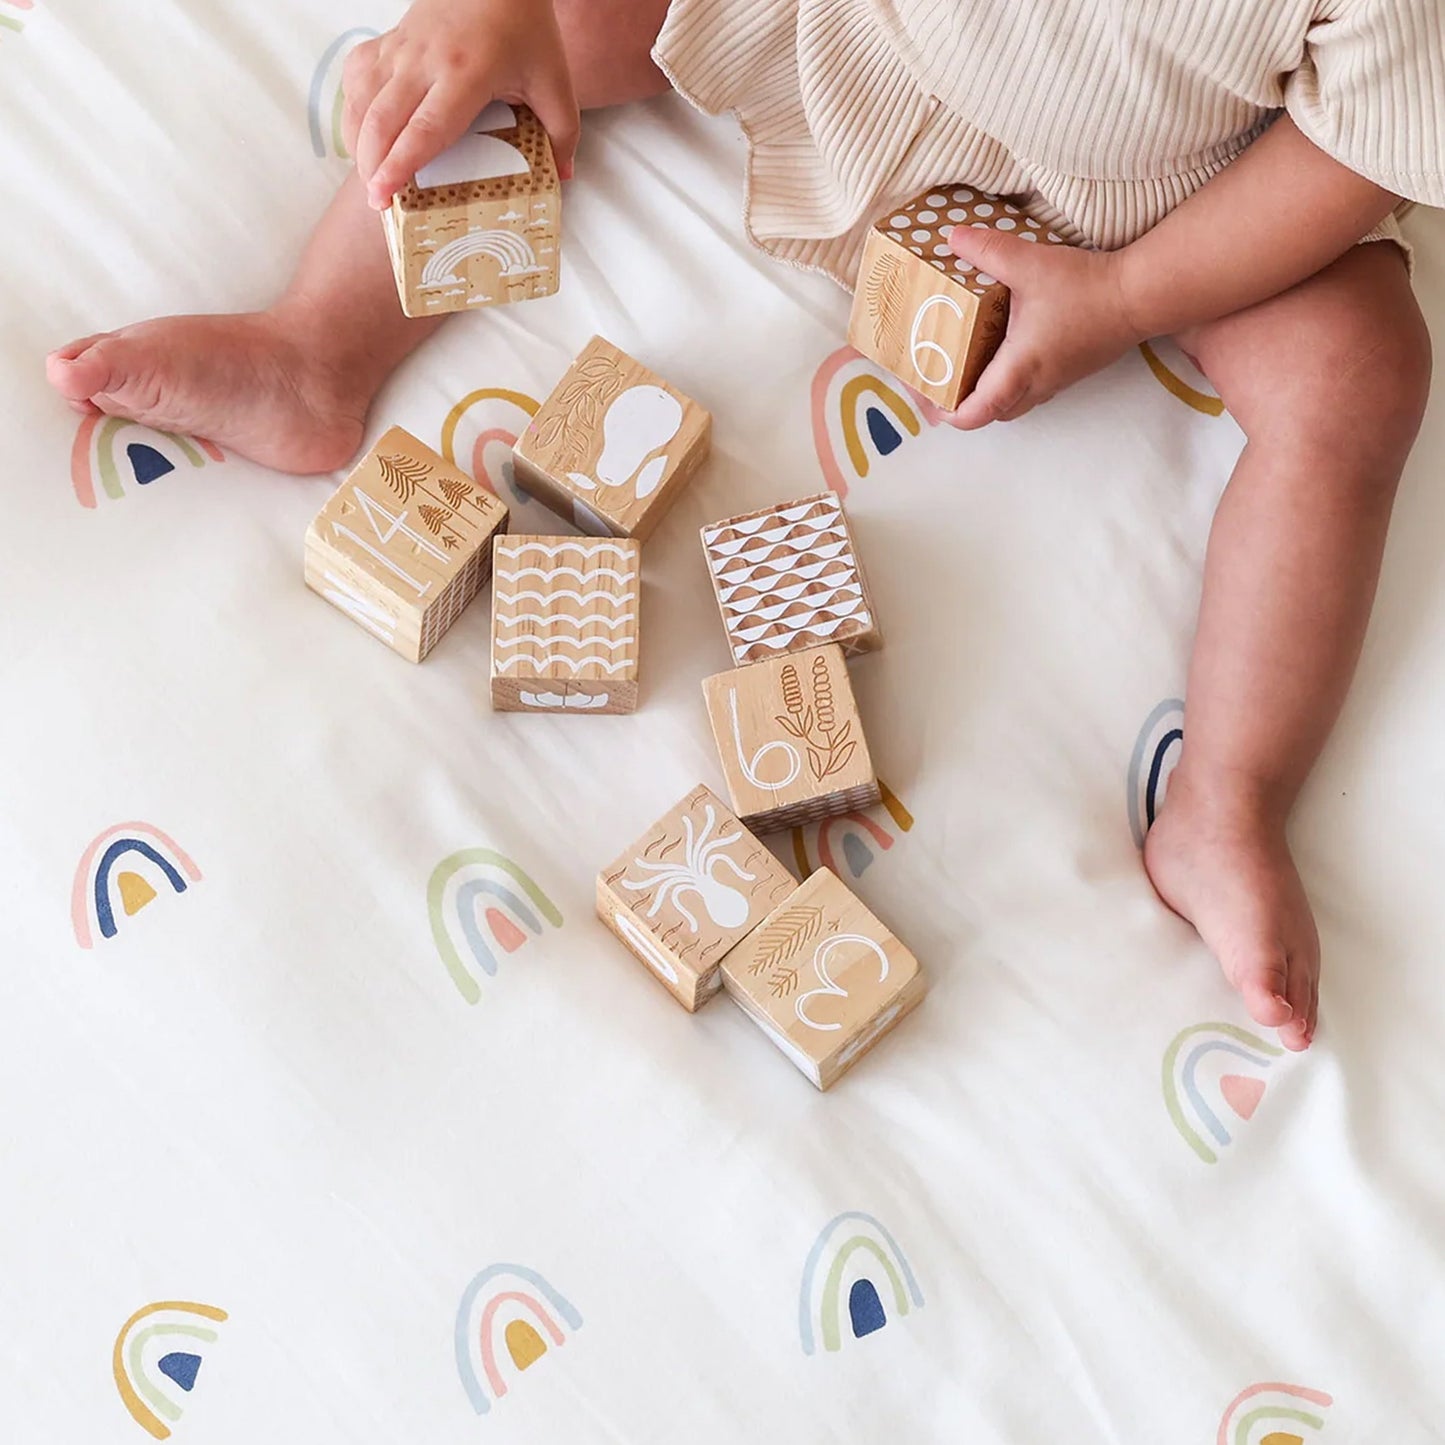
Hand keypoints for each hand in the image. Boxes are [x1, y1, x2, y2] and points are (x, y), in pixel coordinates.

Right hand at [343, 0, 579, 209]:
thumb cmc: (525, 27)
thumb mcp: (554, 81)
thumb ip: (562, 132)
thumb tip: (561, 177)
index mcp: (466, 73)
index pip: (425, 128)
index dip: (400, 164)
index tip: (383, 195)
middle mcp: (425, 60)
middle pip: (383, 120)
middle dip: (371, 165)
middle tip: (378, 204)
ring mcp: (402, 47)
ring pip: (363, 98)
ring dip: (358, 141)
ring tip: (370, 176)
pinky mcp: (390, 39)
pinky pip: (358, 76)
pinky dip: (353, 107)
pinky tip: (363, 132)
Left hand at [943, 224, 1143, 428]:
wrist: (1141, 295)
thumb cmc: (1087, 287)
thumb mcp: (1030, 263)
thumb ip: (988, 250)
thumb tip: (952, 236)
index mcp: (1019, 369)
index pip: (972, 414)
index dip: (942, 410)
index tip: (922, 392)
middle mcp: (1035, 384)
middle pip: (988, 414)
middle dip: (958, 404)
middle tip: (936, 379)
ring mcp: (1055, 381)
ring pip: (1010, 404)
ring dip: (984, 394)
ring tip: (961, 367)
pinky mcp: (1068, 371)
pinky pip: (1029, 389)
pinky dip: (1006, 381)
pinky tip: (998, 351)